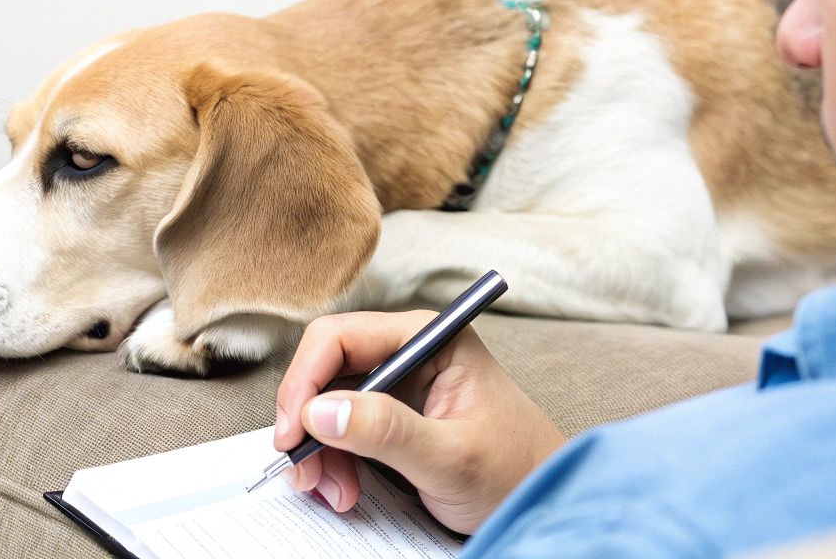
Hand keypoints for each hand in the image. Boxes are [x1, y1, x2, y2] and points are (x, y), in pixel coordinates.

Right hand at [273, 310, 565, 533]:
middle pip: (325, 371)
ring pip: (326, 404)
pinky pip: (341, 429)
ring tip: (336, 493)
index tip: (294, 432)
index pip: (340, 337)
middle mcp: (409, 352)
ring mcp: (400, 385)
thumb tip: (322, 410)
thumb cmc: (516, 470)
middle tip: (305, 473)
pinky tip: (345, 489)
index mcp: (429, 339)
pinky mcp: (392, 416)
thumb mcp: (451, 456)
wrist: (540, 499)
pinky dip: (332, 461)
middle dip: (308, 424)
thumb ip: (387, 431)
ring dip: (318, 450)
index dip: (306, 381)